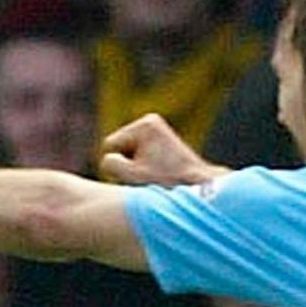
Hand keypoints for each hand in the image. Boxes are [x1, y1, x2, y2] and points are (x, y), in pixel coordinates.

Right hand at [98, 114, 220, 186]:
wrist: (200, 186)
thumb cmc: (167, 182)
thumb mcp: (132, 176)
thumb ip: (109, 163)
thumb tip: (105, 156)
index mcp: (145, 125)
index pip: (110, 145)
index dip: (120, 165)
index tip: (143, 173)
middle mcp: (151, 120)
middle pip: (119, 146)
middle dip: (128, 163)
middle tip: (150, 175)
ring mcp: (156, 126)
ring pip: (127, 150)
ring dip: (135, 165)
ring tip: (156, 174)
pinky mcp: (160, 136)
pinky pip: (137, 151)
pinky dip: (144, 163)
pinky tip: (158, 171)